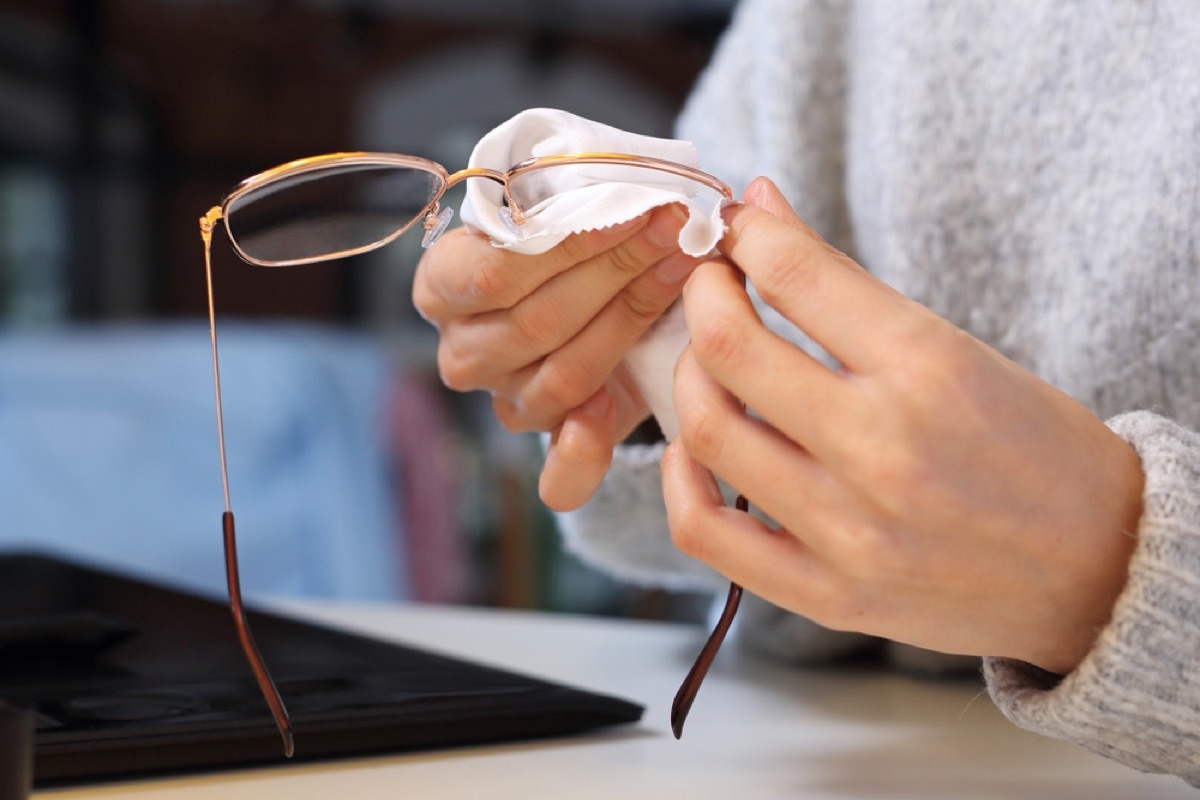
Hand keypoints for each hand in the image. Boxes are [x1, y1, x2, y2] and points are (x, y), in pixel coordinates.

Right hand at [412, 205, 699, 509]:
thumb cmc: (566, 241)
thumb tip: (648, 183)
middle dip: (618, 269)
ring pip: (564, 377)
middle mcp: (463, 351)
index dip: (574, 241)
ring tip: (682, 273)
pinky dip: (586, 453)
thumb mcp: (555, 209)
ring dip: (631, 322)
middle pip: (540, 320)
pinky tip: (610, 412)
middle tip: (677, 228)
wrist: (581, 287)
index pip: (495, 271)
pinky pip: (559, 478)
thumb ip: (575, 198)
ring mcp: (503, 401)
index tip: (642, 204)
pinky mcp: (548, 443)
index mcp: (442, 285)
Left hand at [662, 178, 1143, 673]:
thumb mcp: (958, 347)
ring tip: (710, 362)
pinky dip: (681, 477)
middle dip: (703, 294)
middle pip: (728, 347)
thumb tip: (761, 205)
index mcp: (930, 370)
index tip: (738, 229)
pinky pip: (704, 530)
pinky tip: (698, 447)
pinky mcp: (827, 594)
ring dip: (688, 377)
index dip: (746, 232)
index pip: (793, 272)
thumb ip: (845, 285)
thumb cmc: (1036, 448)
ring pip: (706, 433)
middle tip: (712, 285)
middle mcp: (883, 450)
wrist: (1100, 570)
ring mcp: (849, 532)